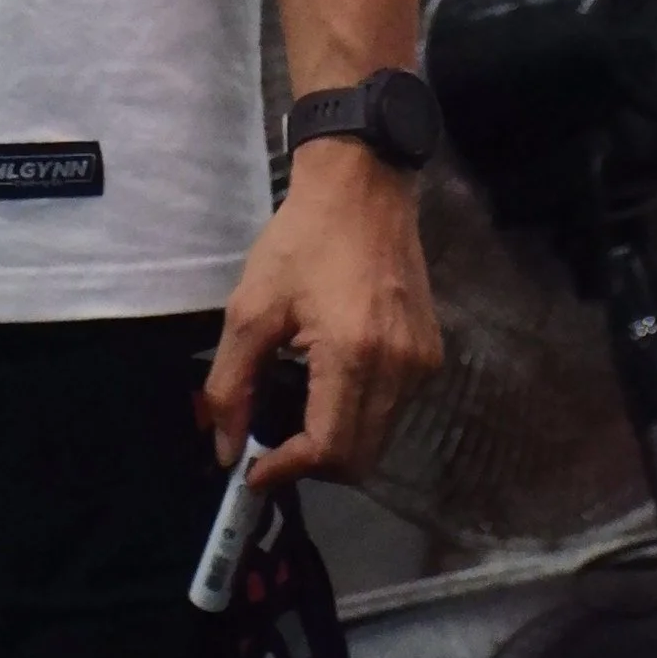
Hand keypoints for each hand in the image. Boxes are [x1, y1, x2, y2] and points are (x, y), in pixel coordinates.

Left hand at [202, 145, 441, 491]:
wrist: (363, 186)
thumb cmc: (301, 240)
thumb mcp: (250, 308)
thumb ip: (232, 385)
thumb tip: (225, 451)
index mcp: (353, 354)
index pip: (328, 449)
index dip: (288, 470)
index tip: (254, 470)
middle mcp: (399, 368)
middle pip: (358, 458)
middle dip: (311, 464)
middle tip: (273, 446)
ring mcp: (421, 363)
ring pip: (378, 440)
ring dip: (336, 443)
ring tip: (298, 412)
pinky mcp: (431, 354)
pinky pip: (393, 411)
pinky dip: (359, 416)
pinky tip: (331, 385)